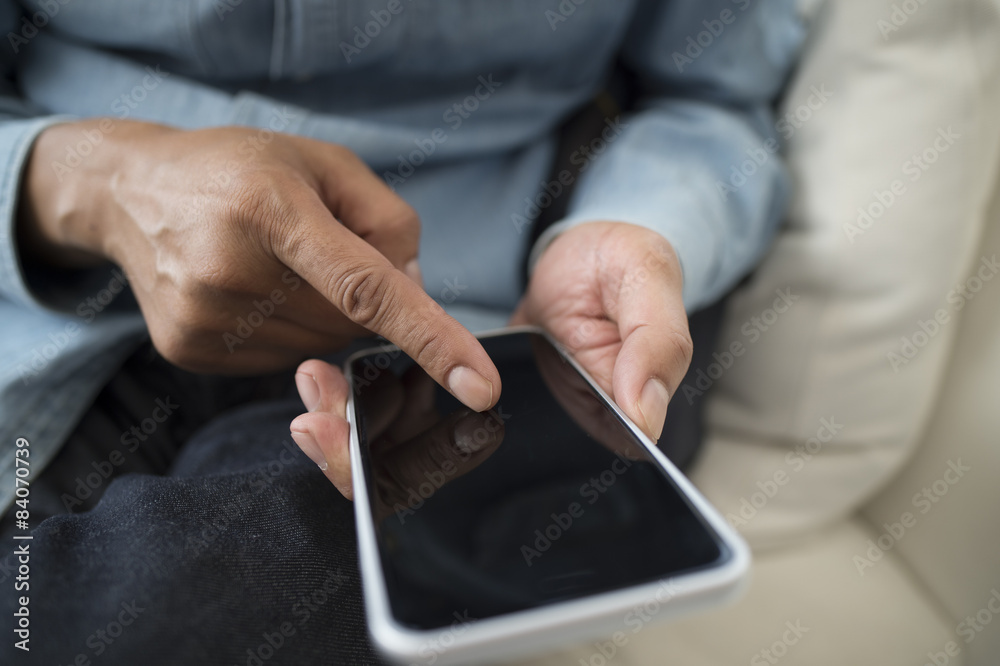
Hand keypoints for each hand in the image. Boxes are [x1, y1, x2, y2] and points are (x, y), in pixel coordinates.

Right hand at [18, 119, 498, 407]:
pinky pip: (280, 361)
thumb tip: (416, 290)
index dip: (431, 339)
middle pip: (351, 324)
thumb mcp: (324, 163)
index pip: (367, 288)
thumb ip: (389, 221)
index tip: (481, 387)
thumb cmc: (241, 169)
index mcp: (273, 210)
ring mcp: (206, 320)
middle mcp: (232, 272)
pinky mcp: (189, 352)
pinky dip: (288, 331)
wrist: (131, 193)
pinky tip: (252, 290)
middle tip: (317, 249)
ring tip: (276, 263)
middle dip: (359, 297)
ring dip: (323, 315)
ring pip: (320, 348)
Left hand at [289, 221, 690, 499]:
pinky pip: (412, 409)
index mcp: (581, 429)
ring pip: (417, 449)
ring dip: (357, 430)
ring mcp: (490, 415)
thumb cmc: (626, 267)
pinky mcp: (462, 389)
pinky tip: (331, 380)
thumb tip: (646, 415)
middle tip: (318, 428)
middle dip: (370, 462)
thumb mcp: (650, 286)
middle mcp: (528, 437)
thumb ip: (655, 345)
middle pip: (443, 478)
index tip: (368, 464)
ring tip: (313, 398)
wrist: (593, 251)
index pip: (506, 483)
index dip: (431, 483)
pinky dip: (368, 400)